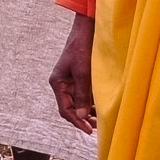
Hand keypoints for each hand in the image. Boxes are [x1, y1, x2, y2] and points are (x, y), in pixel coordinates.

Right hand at [49, 15, 97, 134]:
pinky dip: (91, 103)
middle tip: (97, 128)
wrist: (87, 28)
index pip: (65, 109)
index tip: (89, 130)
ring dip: (88, 112)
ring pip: (78, 102)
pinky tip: (101, 107)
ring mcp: (71, 81)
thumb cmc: (82, 48)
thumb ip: (82, 95)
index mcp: (58, 83)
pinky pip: (84, 95)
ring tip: (101, 120)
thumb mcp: (83, 73)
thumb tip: (82, 117)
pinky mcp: (80, 77)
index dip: (76, 121)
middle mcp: (62, 84)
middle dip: (82, 119)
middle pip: (70, 108)